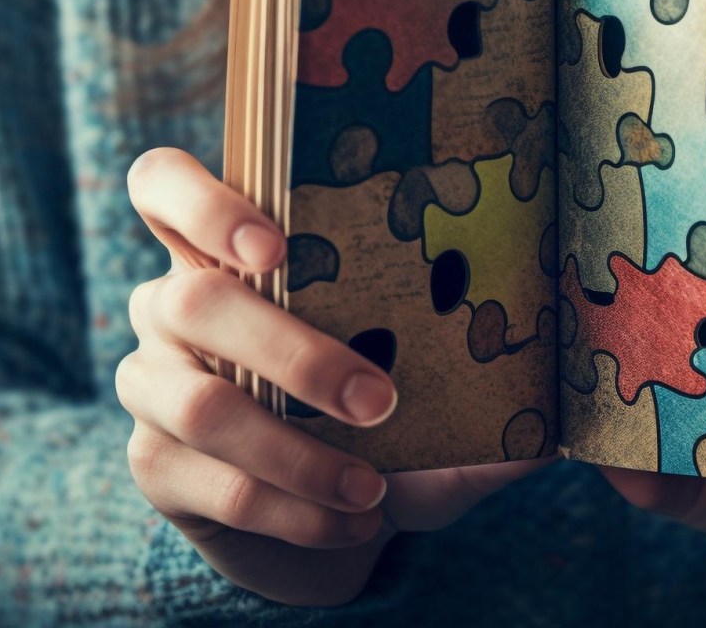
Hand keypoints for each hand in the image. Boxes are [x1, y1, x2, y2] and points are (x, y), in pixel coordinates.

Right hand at [117, 148, 545, 605]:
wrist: (328, 507)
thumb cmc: (379, 415)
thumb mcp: (427, 385)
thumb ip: (478, 379)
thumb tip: (556, 409)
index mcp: (227, 250)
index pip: (162, 184)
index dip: (203, 202)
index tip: (275, 247)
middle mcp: (171, 305)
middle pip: (193, 300)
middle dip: (292, 351)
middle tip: (378, 399)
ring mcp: (149, 385)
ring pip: (203, 405)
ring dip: (298, 453)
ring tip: (374, 487)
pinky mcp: (153, 465)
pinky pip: (214, 486)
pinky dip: (292, 510)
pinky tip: (352, 523)